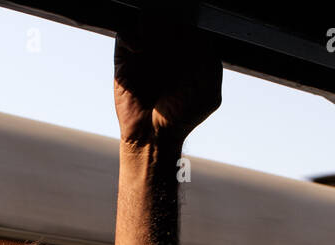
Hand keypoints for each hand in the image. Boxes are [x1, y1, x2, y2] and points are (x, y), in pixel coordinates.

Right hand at [114, 26, 221, 148]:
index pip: (192, 25)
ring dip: (153, 29)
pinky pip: (126, 34)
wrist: (153, 135)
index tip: (191, 43)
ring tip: (157, 47)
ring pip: (149, 20)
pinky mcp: (126, 56)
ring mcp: (147, 49)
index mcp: (191, 51)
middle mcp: (169, 46)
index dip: (191, 29)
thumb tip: (195, 33)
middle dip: (172, 28)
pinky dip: (133, 37)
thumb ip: (208, 61)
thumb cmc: (181, 114)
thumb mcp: (207, 89)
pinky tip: (141, 51)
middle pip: (170, 19)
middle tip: (173, 45)